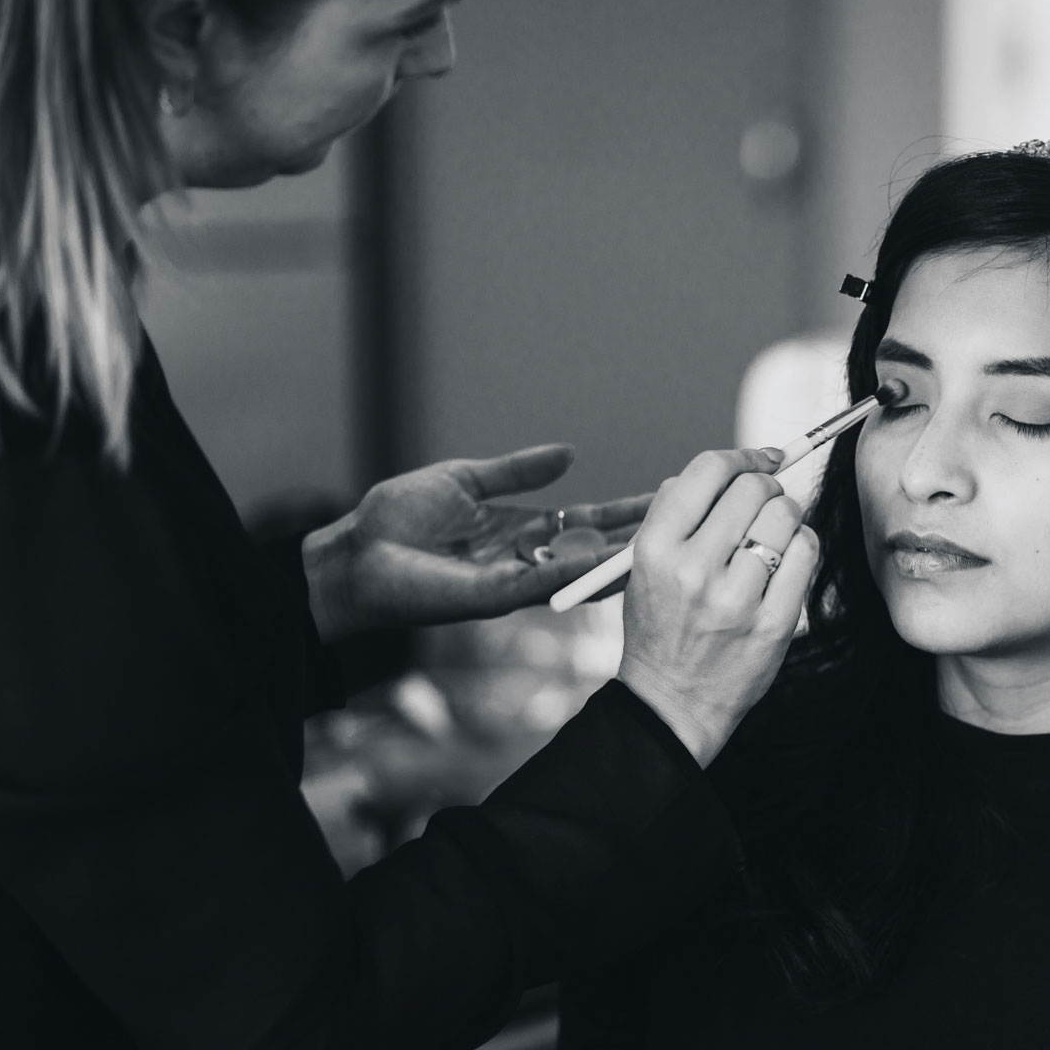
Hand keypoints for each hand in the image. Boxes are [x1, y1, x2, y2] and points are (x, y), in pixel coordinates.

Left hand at [302, 444, 649, 641]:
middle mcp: (529, 560)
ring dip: (627, 558)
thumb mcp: (465, 482)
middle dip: (647, 536)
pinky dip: (581, 571)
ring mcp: (516, 581)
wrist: (350, 557)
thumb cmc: (394, 522)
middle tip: (699, 518)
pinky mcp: (494, 596)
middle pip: (601, 549)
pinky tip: (616, 560)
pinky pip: (547, 582)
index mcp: (526, 533)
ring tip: (675, 541)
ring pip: (585, 571)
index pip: (593, 523)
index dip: (633, 511)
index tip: (675, 493)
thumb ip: (518, 471)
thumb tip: (568, 453)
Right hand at [616, 448, 818, 766]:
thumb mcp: (644, 566)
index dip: (741, 456)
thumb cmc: (661, 625)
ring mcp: (736, 599)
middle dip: (767, 485)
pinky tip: (786, 560)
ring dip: (787, 515)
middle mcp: (693, 570)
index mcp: (654, 548)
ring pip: (785, 516)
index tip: (759, 458)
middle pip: (753, 489)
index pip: (708, 471)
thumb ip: (679, 513)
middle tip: (766, 501)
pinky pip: (805, 554)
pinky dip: (802, 546)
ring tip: (773, 536)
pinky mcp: (772, 624)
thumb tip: (734, 465)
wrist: (671, 703)